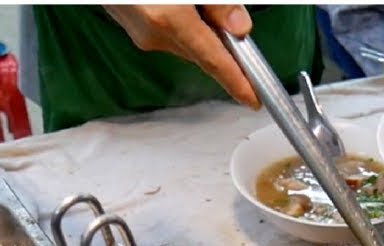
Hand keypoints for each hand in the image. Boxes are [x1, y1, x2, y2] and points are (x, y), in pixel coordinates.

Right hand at [103, 5, 259, 107]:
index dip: (236, 82)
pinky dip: (181, 23)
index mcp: (169, 18)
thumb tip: (239, 26)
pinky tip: (181, 6)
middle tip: (236, 33)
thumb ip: (217, 2)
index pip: (213, 60)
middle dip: (220, 46)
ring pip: (184, 42)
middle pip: (200, 52)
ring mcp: (139, 32)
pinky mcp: (131, 26)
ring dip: (198, 29)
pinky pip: (166, 33)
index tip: (251, 99)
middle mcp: (152, 32)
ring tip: (198, 7)